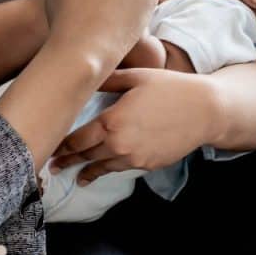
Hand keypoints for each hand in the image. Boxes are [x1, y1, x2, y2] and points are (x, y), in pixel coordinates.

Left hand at [49, 68, 222, 184]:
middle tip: (53, 167)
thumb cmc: (171, 88)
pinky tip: (105, 169)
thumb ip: (108, 81)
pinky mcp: (147, 165)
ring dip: (87, 172)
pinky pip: (123, 167)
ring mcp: (134, 158)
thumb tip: (87, 77)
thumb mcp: (137, 77)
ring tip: (77, 177)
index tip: (50, 148)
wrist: (205, 111)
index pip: (77, 139)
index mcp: (112, 121)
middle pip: (86, 156)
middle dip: (68, 161)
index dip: (62, 145)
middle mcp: (119, 144)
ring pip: (103, 167)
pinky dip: (111, 168)